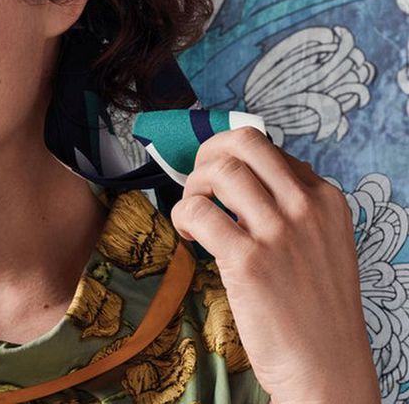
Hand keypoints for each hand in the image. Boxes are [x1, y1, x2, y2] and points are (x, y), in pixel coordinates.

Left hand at [169, 126, 379, 403]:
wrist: (327, 366)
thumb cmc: (315, 309)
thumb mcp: (322, 244)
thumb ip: (292, 210)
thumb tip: (244, 181)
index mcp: (326, 199)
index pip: (268, 149)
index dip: (232, 160)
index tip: (218, 185)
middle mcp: (306, 207)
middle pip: (245, 143)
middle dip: (208, 156)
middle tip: (198, 186)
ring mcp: (278, 232)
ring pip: (219, 172)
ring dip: (192, 188)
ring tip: (193, 217)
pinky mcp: (249, 260)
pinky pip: (199, 212)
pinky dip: (183, 216)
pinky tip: (189, 237)